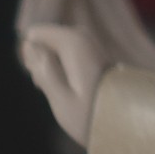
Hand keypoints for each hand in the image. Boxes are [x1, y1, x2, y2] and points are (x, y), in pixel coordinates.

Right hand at [19, 24, 107, 146]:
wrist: (126, 119)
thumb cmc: (92, 115)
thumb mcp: (61, 99)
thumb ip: (42, 69)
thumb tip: (28, 44)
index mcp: (73, 41)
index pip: (34, 34)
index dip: (32, 60)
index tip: (44, 82)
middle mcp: (82, 34)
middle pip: (43, 41)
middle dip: (41, 64)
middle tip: (58, 90)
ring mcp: (88, 41)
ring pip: (52, 49)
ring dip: (51, 70)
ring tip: (66, 92)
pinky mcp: (90, 51)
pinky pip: (63, 55)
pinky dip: (61, 71)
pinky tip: (71, 89)